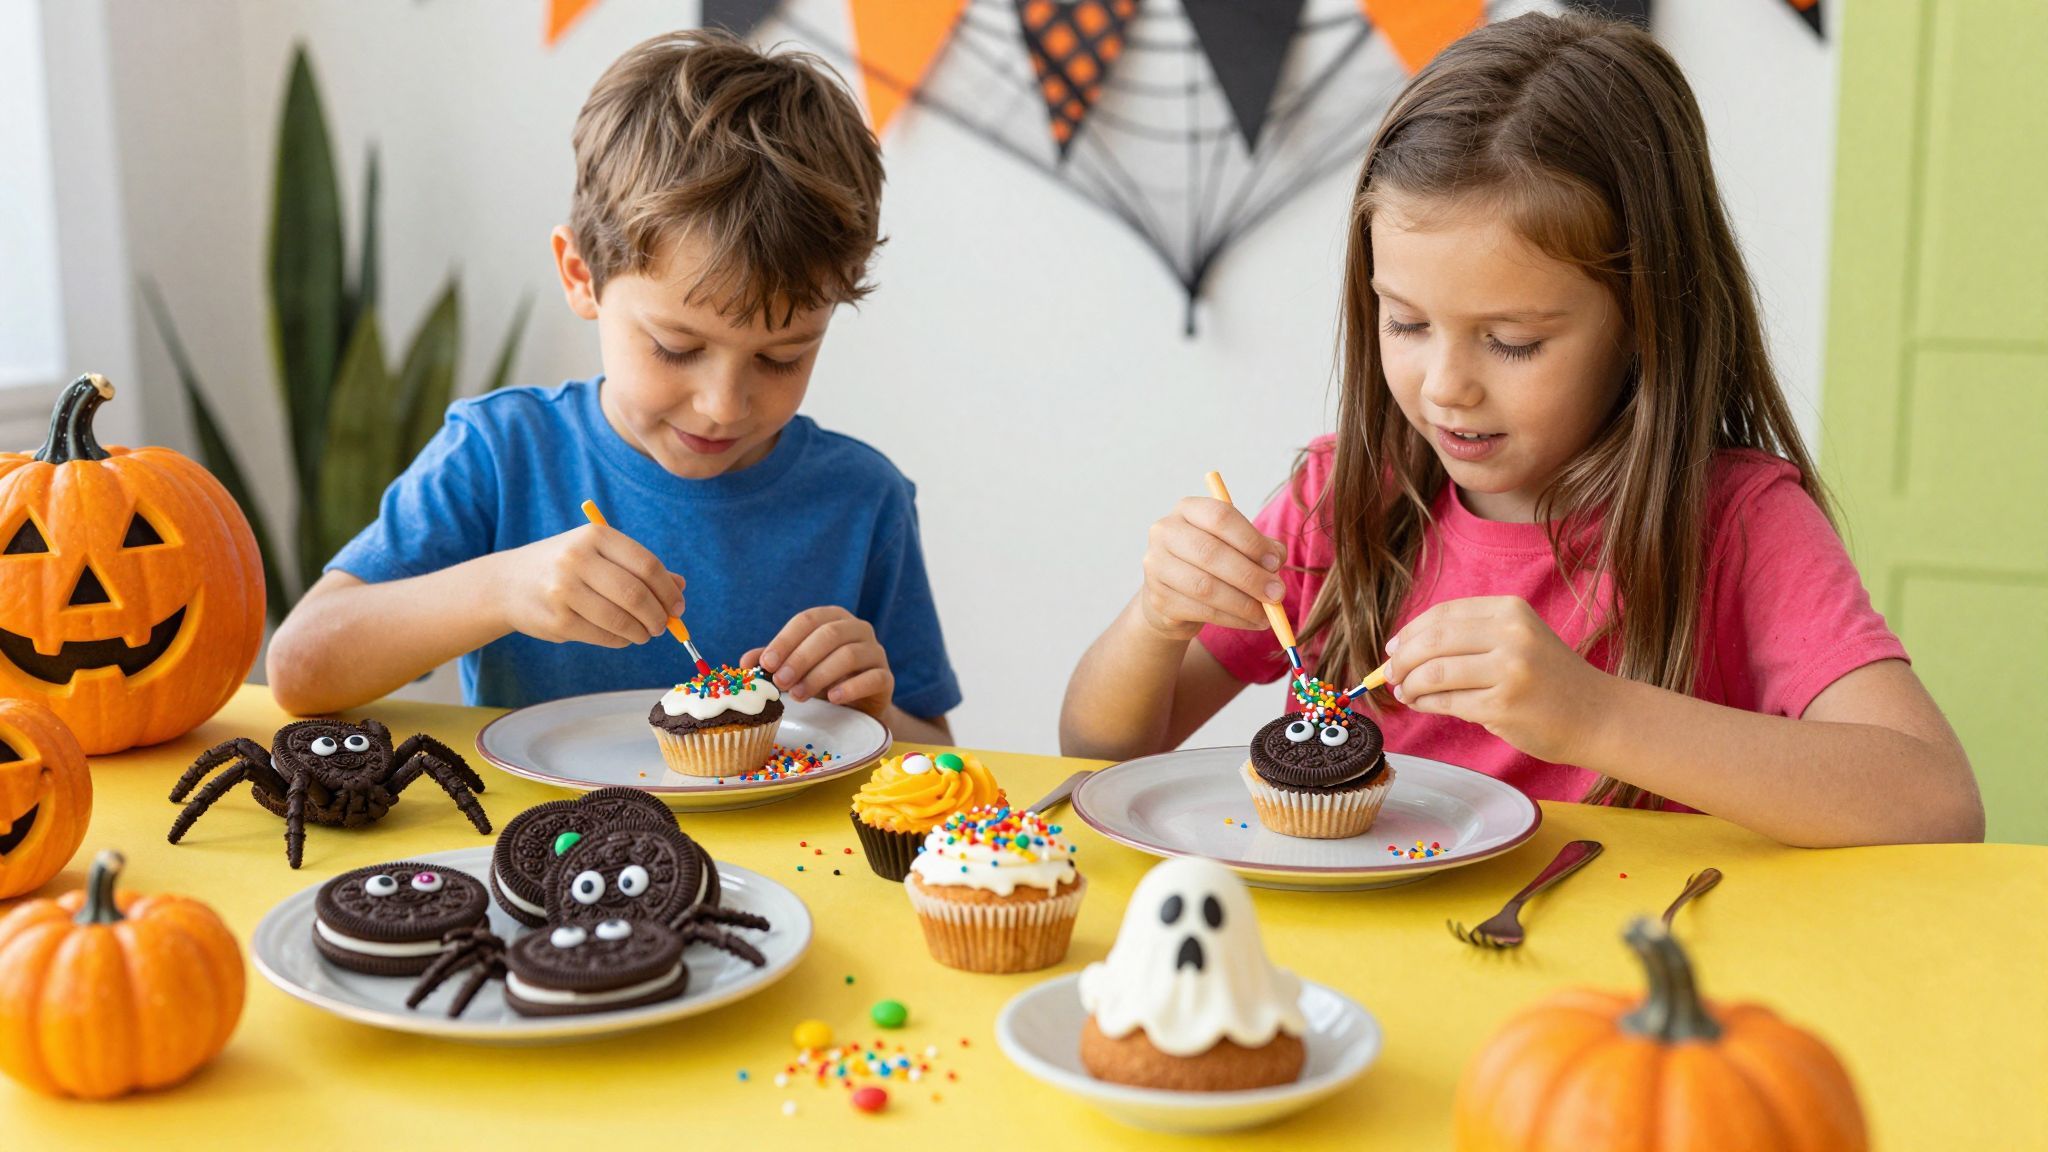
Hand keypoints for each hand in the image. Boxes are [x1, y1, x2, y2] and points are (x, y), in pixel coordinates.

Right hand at [494, 524, 685, 647]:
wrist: (507, 583)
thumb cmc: (564, 566)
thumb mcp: (598, 554)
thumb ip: (638, 567)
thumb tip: (679, 587)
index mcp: (595, 536)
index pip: (647, 565)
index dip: (668, 590)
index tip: (678, 606)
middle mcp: (577, 559)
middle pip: (636, 594)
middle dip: (658, 616)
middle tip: (663, 625)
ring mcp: (564, 590)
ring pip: (622, 619)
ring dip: (642, 632)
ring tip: (645, 633)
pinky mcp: (557, 620)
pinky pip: (604, 636)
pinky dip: (622, 640)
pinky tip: (623, 636)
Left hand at [743, 607, 892, 718]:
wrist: (858, 705)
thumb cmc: (824, 679)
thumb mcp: (796, 668)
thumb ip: (773, 662)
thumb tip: (745, 663)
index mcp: (834, 618)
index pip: (808, 620)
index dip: (785, 640)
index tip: (766, 664)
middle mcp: (858, 629)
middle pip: (829, 635)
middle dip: (800, 658)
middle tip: (780, 682)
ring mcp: (876, 652)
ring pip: (849, 655)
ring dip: (819, 675)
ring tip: (798, 695)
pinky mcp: (886, 677)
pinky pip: (872, 678)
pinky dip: (850, 688)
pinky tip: (832, 699)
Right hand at [1137, 496, 1285, 640]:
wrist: (1174, 595)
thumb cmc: (1212, 564)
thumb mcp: (1238, 546)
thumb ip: (1262, 548)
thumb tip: (1275, 561)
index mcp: (1188, 509)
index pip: (1220, 517)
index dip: (1251, 541)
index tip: (1275, 563)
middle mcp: (1165, 532)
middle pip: (1210, 553)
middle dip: (1250, 577)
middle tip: (1277, 594)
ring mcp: (1156, 566)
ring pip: (1205, 587)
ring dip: (1243, 603)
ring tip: (1267, 614)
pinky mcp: (1158, 599)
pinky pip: (1201, 611)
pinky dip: (1232, 619)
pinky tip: (1250, 621)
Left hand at [1382, 596, 1612, 763]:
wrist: (1597, 715)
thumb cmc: (1550, 679)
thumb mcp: (1517, 639)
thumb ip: (1469, 638)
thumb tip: (1402, 650)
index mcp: (1510, 610)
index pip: (1442, 614)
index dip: (1410, 632)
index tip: (1393, 648)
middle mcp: (1511, 634)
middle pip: (1433, 641)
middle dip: (1401, 659)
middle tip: (1389, 674)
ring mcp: (1508, 671)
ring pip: (1435, 673)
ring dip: (1410, 684)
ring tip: (1404, 692)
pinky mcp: (1503, 707)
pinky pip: (1448, 702)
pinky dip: (1426, 703)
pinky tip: (1422, 704)